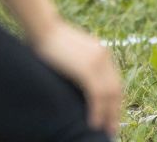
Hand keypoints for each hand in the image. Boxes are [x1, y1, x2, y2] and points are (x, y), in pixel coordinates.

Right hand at [33, 21, 121, 135]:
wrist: (41, 27)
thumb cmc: (48, 42)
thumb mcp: (70, 54)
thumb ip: (79, 66)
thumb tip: (77, 84)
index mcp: (101, 52)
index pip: (114, 81)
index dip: (114, 101)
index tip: (110, 116)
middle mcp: (103, 56)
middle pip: (116, 90)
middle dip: (114, 111)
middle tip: (110, 129)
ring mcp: (97, 62)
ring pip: (109, 95)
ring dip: (107, 115)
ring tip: (103, 130)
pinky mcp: (87, 69)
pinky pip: (97, 95)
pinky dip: (97, 111)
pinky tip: (93, 123)